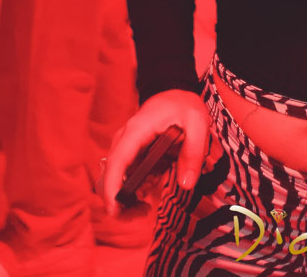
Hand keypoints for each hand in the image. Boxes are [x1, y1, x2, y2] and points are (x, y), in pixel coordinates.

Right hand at [102, 90, 210, 214]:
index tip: (114, 211)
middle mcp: (124, 140)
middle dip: (119, 201)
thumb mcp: (197, 123)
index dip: (111, 188)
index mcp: (136, 132)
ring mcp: (125, 147)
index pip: (116, 162)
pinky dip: (132, 188)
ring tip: (146, 207)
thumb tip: (185, 184)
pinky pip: (124, 175)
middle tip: (141, 213)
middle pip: (109, 175)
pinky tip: (149, 189)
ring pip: (114, 178)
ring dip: (125, 198)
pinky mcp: (129, 153)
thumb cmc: (182, 105)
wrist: (173, 91)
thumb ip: (193, 153)